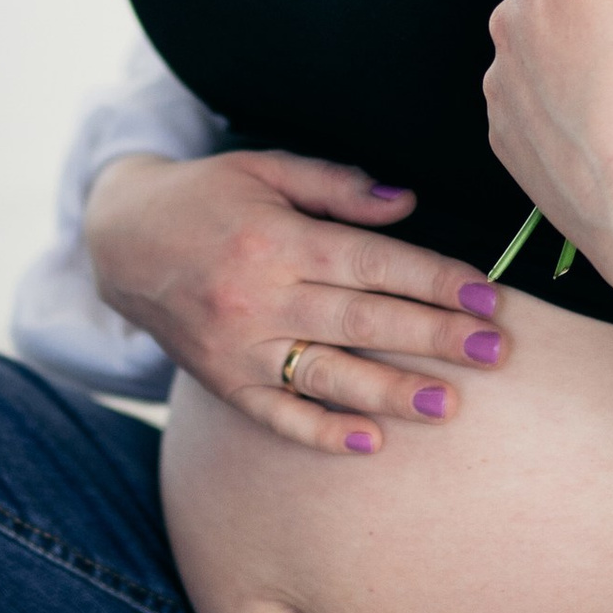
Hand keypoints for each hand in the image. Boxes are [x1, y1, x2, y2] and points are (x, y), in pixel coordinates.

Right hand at [83, 147, 507, 454]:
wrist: (119, 241)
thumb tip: (407, 205)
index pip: (370, 264)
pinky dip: (322, 432)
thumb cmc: (206, 198)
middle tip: (494, 351)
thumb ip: (337, 187)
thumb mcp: (265, 170)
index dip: (432, 280)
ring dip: (391, 392)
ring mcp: (239, 346)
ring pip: (327, 375)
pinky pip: (277, 415)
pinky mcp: (223, 382)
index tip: (485, 296)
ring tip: (448, 405)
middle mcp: (258, 296)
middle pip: (361, 321)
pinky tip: (370, 442)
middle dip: (433, 337)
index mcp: (276, 238)